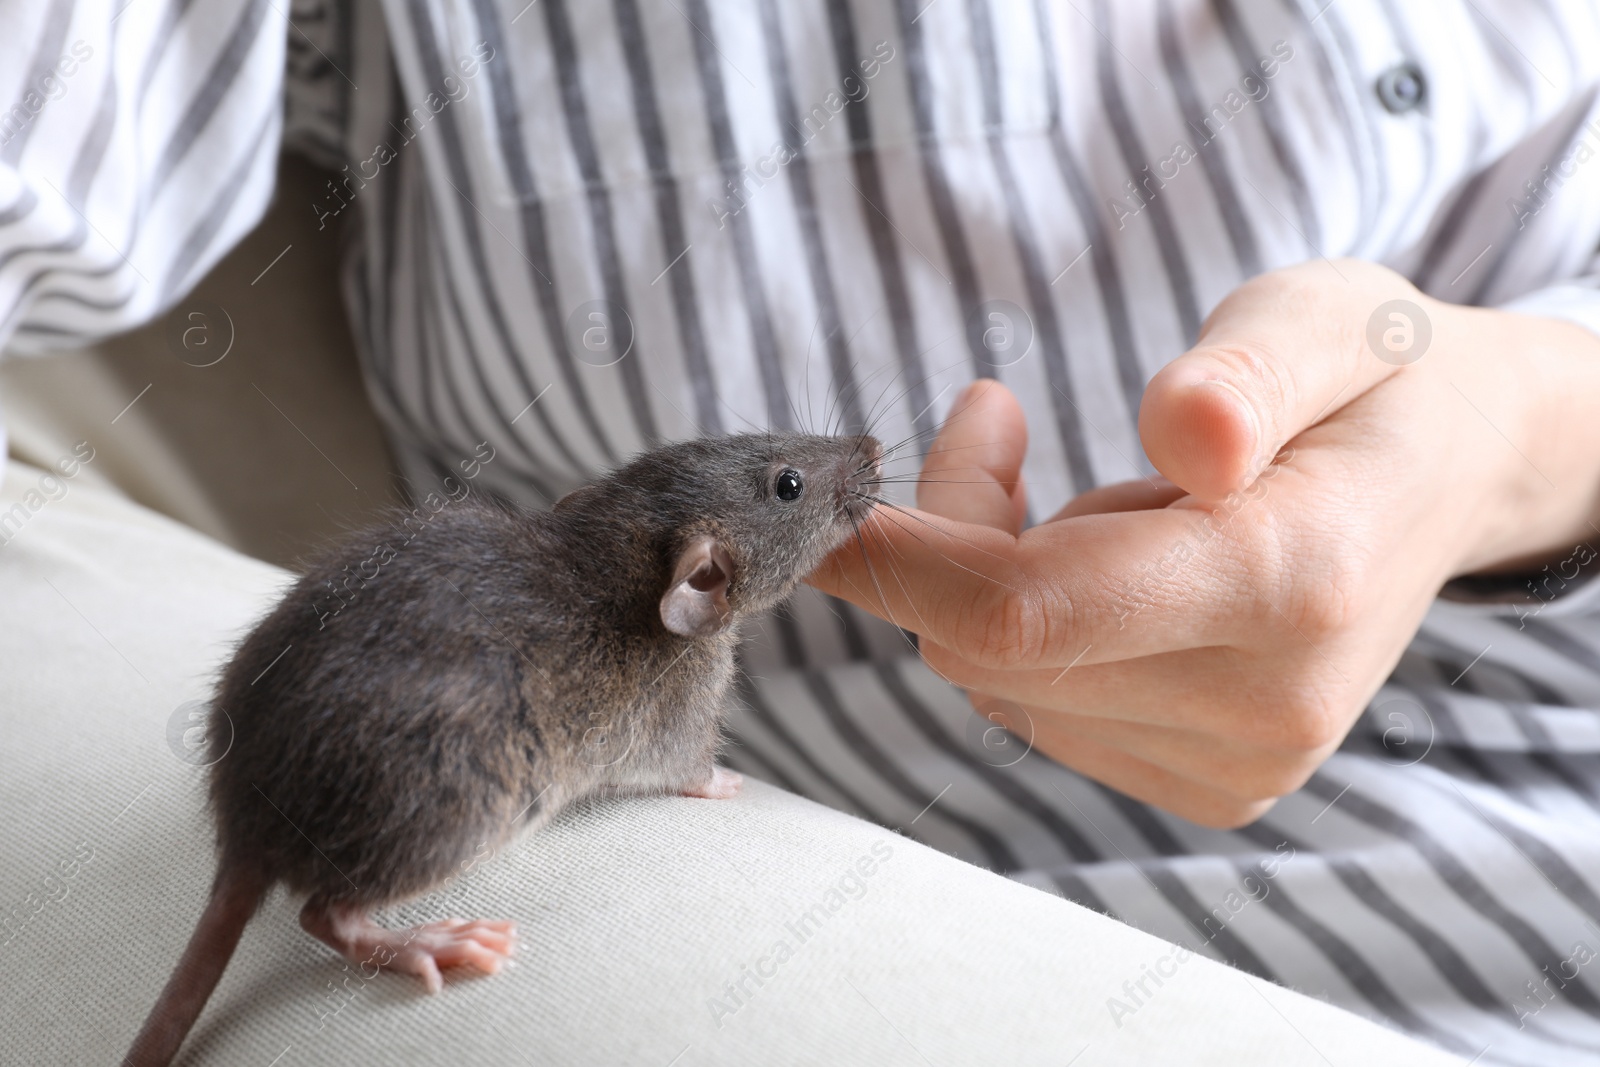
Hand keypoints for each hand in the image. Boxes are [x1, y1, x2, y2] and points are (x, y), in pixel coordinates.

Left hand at [814, 260, 1599, 826]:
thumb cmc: (1374, 379)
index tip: (822, 497)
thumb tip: (1183, 436)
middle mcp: (1263, 705)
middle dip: (947, 533)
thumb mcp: (1327, 322)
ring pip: (996, 683)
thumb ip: (1251, 373)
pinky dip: (1025, 633)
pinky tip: (1103, 562)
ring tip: (1093, 490)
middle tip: (996, 420)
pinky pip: (1036, 710)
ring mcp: (1237, 762)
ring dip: (989, 579)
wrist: (1448, 476)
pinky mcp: (1211, 783)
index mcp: (1290, 579)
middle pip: (988, 646)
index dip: (896, 559)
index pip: (1027, 608)